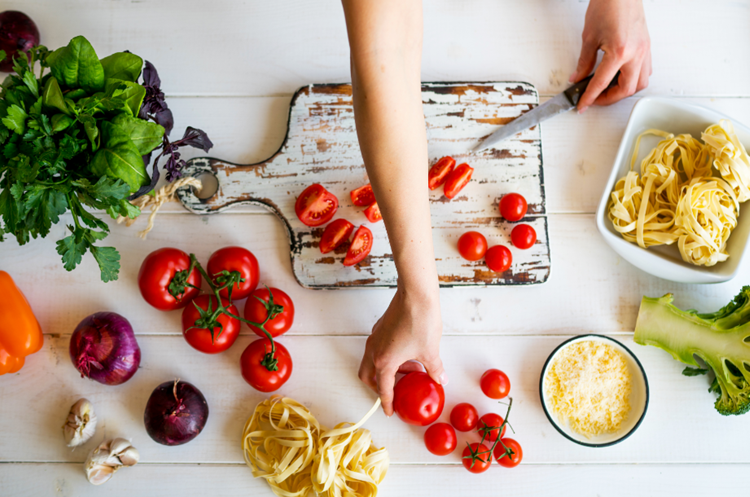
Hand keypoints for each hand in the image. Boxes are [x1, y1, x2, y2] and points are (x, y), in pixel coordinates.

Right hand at [358, 284, 445, 416]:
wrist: (415, 293)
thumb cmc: (420, 321)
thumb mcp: (430, 351)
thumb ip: (434, 370)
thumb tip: (441, 380)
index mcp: (384, 361)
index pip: (383, 389)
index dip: (387, 403)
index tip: (389, 411)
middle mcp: (374, 350)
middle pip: (368, 376)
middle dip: (377, 388)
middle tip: (392, 392)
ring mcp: (375, 337)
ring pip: (370, 361)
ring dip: (383, 370)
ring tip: (405, 372)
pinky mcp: (380, 328)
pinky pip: (376, 348)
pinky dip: (386, 357)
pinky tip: (405, 355)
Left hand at [571, 0, 650, 111]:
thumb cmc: (607, 6)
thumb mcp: (589, 37)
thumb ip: (584, 62)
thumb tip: (578, 78)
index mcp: (620, 52)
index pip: (602, 83)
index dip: (590, 97)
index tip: (583, 105)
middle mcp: (636, 53)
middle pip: (626, 89)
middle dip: (609, 99)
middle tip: (594, 100)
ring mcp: (644, 50)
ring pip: (640, 83)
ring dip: (624, 91)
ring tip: (608, 91)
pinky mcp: (647, 46)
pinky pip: (645, 70)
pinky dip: (634, 79)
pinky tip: (622, 77)